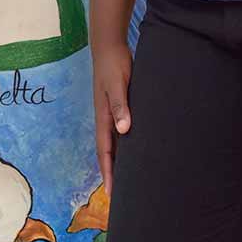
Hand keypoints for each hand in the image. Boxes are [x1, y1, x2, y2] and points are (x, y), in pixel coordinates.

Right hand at [92, 41, 132, 193]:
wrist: (109, 46)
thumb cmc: (114, 65)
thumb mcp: (117, 84)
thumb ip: (120, 105)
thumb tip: (123, 129)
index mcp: (104, 117)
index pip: (105, 152)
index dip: (109, 172)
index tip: (112, 193)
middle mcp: (107, 119)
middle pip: (109, 153)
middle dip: (114, 173)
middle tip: (122, 195)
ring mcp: (112, 114)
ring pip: (116, 144)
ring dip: (121, 161)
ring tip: (130, 179)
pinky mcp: (119, 107)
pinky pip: (123, 132)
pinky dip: (127, 145)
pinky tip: (137, 150)